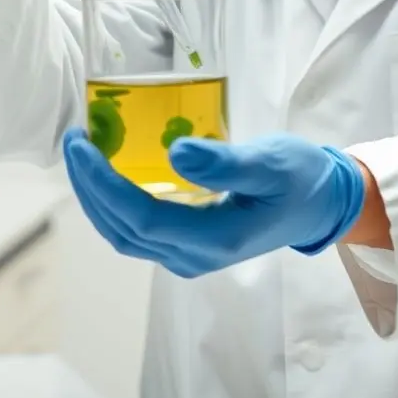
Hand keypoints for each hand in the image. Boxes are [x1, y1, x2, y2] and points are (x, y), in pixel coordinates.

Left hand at [62, 130, 366, 277]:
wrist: (323, 205)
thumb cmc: (301, 178)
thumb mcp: (270, 161)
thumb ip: (224, 162)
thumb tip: (174, 151)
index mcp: (215, 239)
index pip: (139, 216)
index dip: (102, 183)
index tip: (81, 145)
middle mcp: (195, 256)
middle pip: (122, 228)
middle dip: (88, 187)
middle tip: (73, 141)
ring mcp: (191, 255)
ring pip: (126, 234)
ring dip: (97, 196)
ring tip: (83, 154)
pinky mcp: (190, 244)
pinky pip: (139, 229)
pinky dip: (115, 202)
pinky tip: (110, 172)